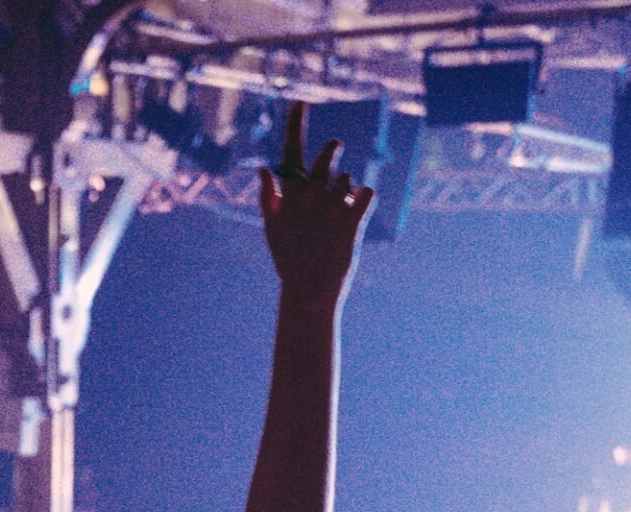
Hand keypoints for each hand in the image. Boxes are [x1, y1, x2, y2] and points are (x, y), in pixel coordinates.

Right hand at [257, 102, 375, 298]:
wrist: (310, 289)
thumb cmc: (289, 258)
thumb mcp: (271, 227)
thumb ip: (267, 196)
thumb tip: (263, 168)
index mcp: (289, 196)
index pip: (291, 152)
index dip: (295, 125)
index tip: (299, 103)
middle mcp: (310, 197)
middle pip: (327, 157)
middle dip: (332, 149)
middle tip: (336, 146)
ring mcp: (332, 208)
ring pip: (346, 179)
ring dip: (345, 188)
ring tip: (337, 210)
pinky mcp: (353, 221)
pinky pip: (366, 192)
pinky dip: (364, 196)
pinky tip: (358, 207)